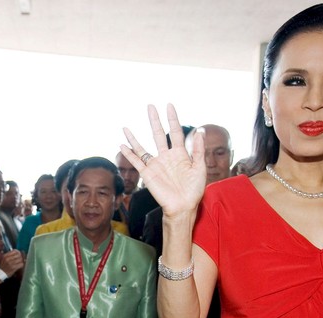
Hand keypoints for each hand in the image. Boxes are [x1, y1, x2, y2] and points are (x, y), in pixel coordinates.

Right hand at [0, 249, 24, 277]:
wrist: (0, 273)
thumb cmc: (2, 266)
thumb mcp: (3, 259)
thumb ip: (9, 255)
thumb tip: (17, 252)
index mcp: (5, 256)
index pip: (14, 251)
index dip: (18, 252)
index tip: (19, 254)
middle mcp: (8, 259)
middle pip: (18, 255)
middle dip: (20, 256)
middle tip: (20, 258)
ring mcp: (11, 263)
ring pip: (20, 259)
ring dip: (21, 261)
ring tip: (20, 262)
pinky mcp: (14, 268)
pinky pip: (21, 264)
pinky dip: (21, 265)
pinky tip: (19, 265)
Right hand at [121, 103, 207, 218]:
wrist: (183, 206)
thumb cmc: (193, 190)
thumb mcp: (200, 168)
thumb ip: (198, 149)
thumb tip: (200, 131)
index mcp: (180, 154)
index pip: (175, 132)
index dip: (173, 119)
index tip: (169, 106)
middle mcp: (166, 157)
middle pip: (158, 134)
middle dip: (154, 120)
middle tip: (150, 106)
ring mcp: (156, 165)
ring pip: (142, 147)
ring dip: (134, 137)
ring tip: (126, 127)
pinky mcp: (147, 174)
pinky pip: (136, 162)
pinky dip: (128, 153)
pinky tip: (122, 145)